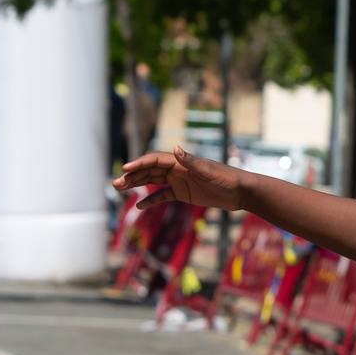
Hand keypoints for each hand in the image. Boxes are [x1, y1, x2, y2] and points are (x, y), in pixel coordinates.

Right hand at [115, 146, 246, 210]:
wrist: (240, 192)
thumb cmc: (226, 179)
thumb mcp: (208, 171)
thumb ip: (191, 161)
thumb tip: (175, 149)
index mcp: (181, 161)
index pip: (154, 160)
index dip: (139, 164)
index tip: (125, 170)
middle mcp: (177, 169)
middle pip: (148, 170)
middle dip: (131, 176)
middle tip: (115, 183)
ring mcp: (178, 181)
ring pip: (152, 181)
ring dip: (136, 185)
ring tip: (119, 189)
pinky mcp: (183, 193)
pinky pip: (162, 195)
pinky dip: (151, 200)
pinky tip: (139, 205)